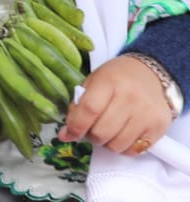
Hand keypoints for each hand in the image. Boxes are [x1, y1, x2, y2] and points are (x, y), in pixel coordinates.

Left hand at [59, 56, 175, 154]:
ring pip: (117, 145)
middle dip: (91, 135)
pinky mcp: (159, 127)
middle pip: (102, 131)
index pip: (89, 109)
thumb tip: (65, 135)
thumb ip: (78, 106)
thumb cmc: (116, 78)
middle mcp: (130, 97)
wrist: (150, 75)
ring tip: (107, 131)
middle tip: (91, 129)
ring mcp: (147, 113)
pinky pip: (134, 150)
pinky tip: (122, 135)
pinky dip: (123, 148)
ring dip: (106, 143)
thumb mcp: (92, 82)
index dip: (75, 126)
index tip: (69, 133)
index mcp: (109, 81)